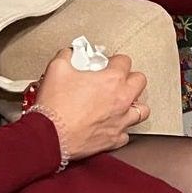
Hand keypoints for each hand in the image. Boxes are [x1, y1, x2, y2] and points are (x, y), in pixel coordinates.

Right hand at [34, 49, 148, 160]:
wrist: (49, 136)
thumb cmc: (55, 106)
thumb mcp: (56, 69)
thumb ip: (67, 56)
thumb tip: (69, 53)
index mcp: (112, 80)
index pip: (125, 61)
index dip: (115, 61)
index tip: (108, 64)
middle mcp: (122, 99)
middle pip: (140, 82)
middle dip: (130, 79)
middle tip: (117, 81)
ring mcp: (121, 120)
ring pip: (142, 109)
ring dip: (133, 105)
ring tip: (122, 103)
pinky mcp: (114, 139)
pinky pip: (126, 134)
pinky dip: (120, 130)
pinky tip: (112, 126)